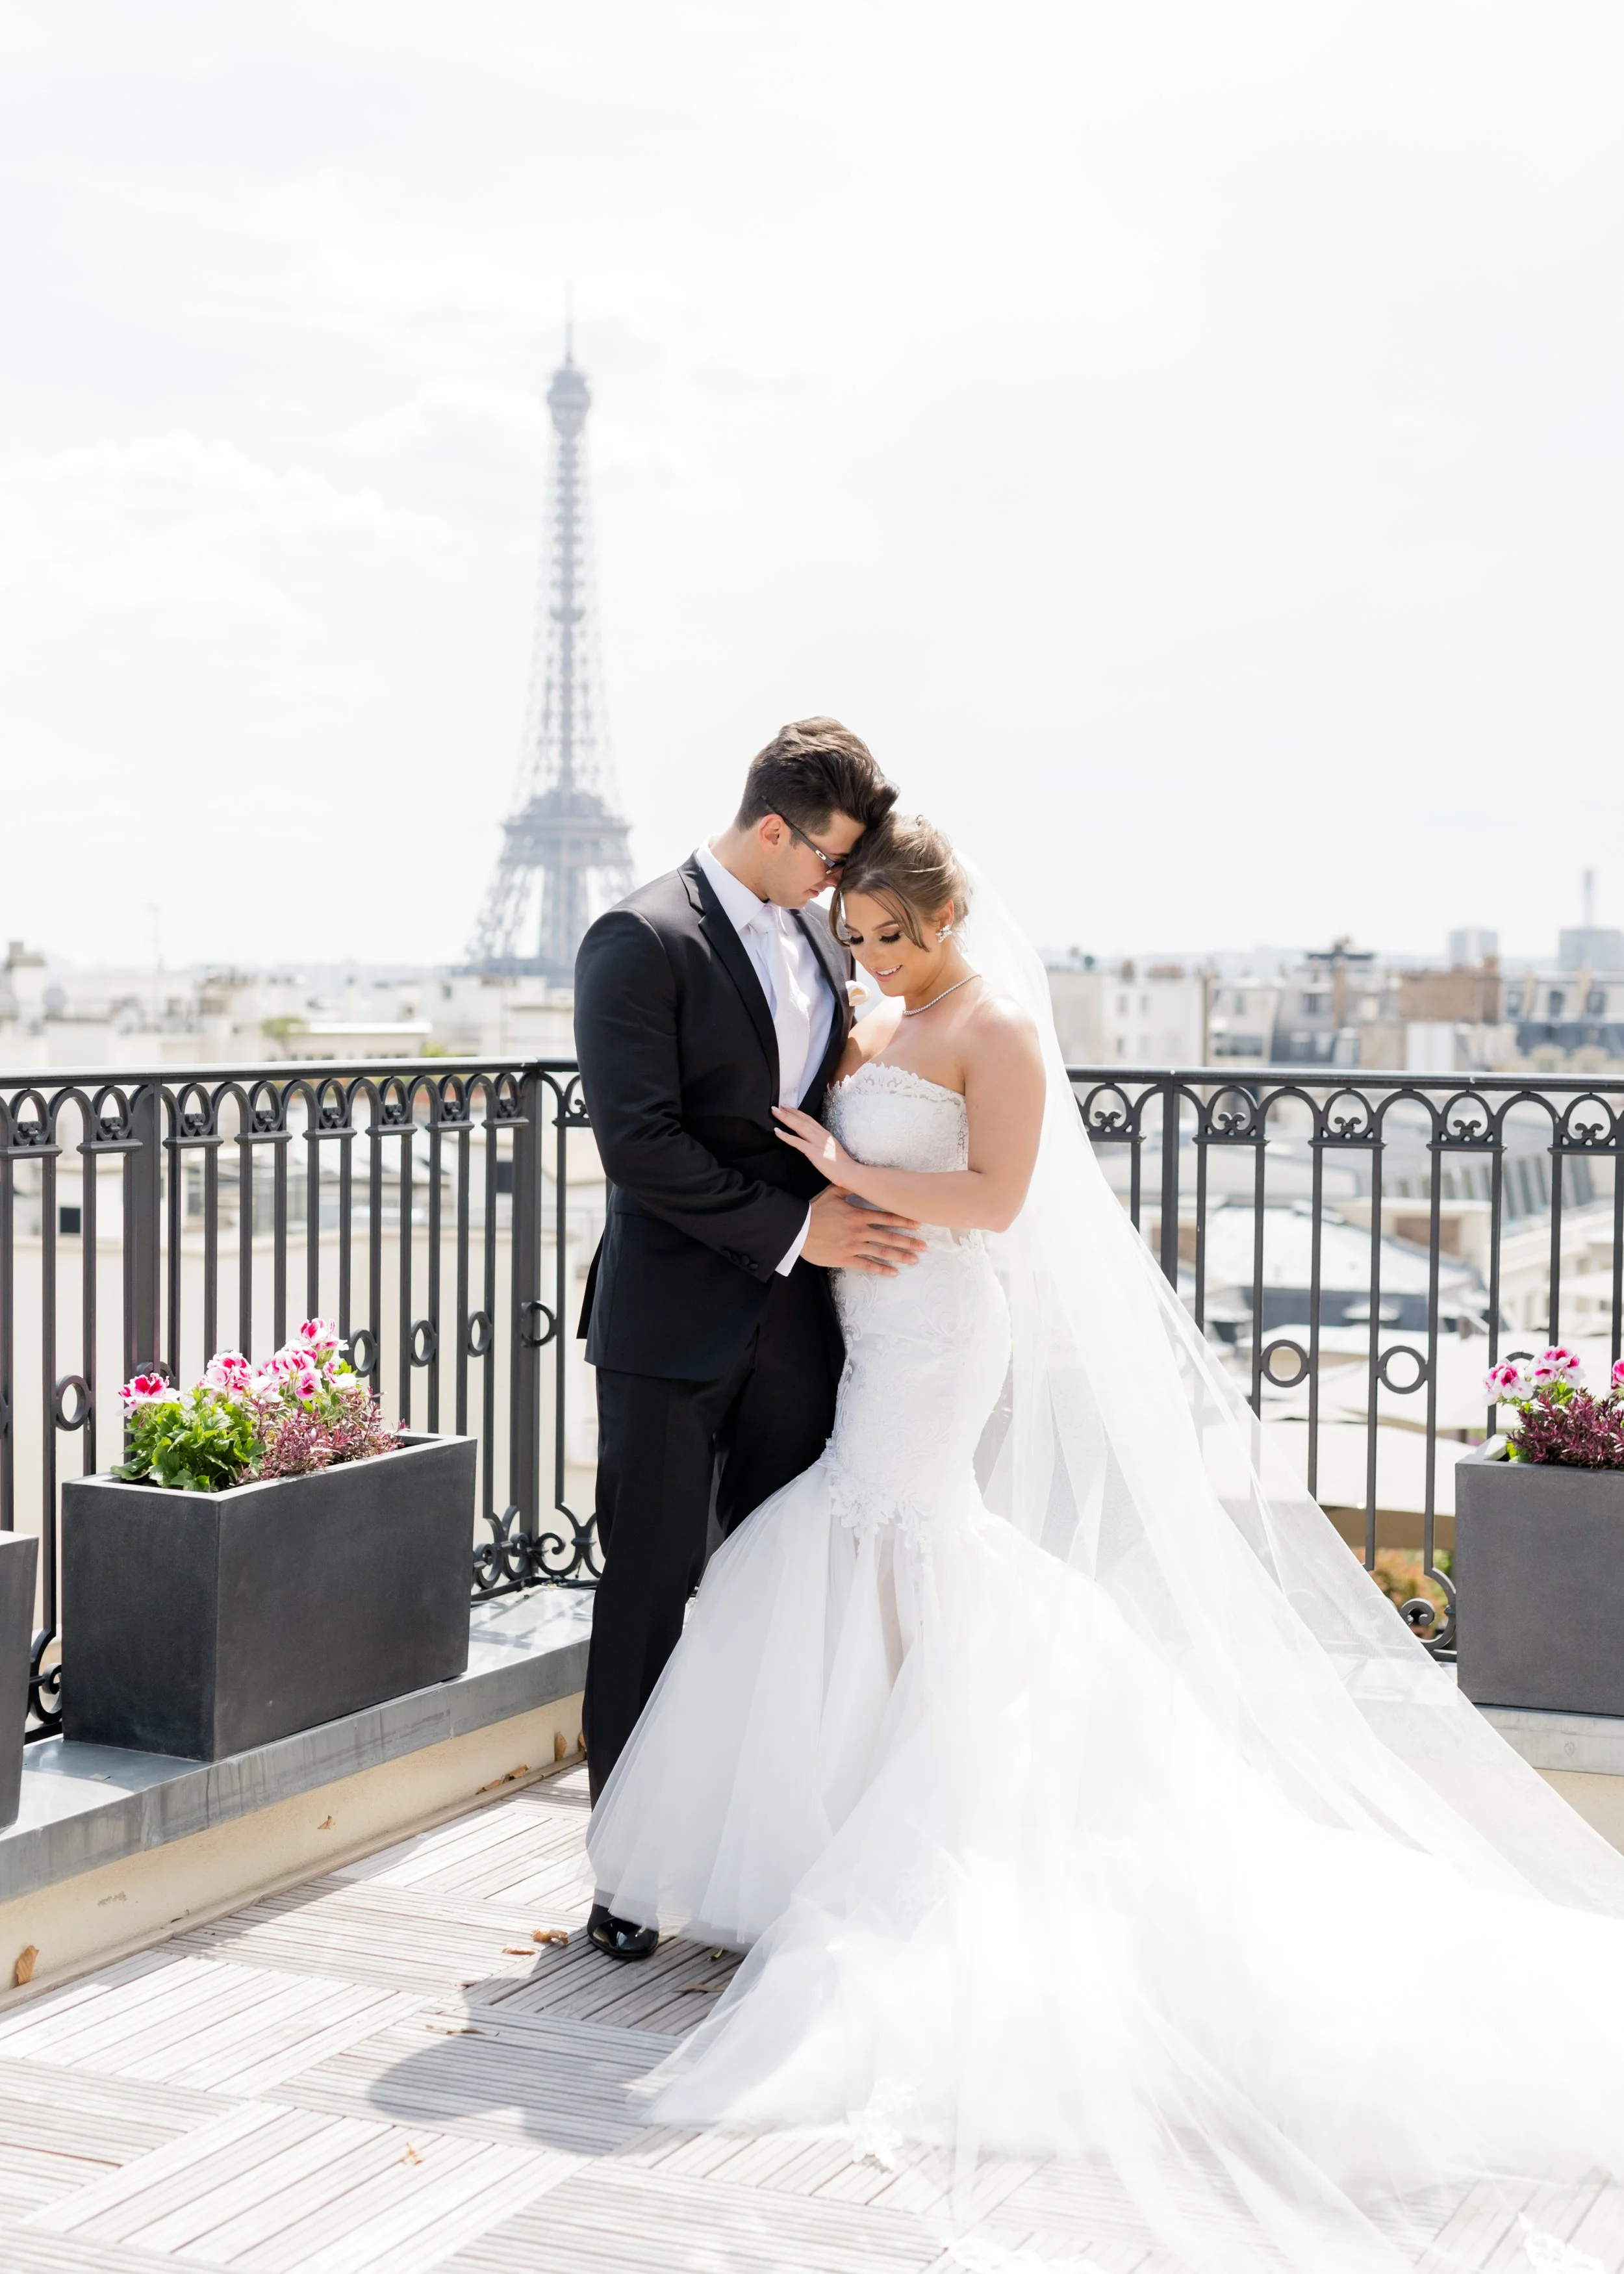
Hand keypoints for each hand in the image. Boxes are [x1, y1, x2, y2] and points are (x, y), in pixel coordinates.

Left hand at [772, 1104, 852, 1184]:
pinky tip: (777, 1132)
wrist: (849, 1172)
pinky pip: (797, 1142)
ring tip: (775, 1113)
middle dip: (789, 1112)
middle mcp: (821, 1135)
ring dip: (786, 1119)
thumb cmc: (842, 1165)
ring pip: (799, 1127)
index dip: (798, 1113)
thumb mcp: (832, 1149)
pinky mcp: (813, 1151)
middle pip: (802, 1120)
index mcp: (825, 1134)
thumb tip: (816, 1144)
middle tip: (777, 1106)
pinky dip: (786, 1136)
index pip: (809, 1120)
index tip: (789, 1107)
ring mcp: (817, 1142)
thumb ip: (823, 1144)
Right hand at [800, 1186, 924, 1275]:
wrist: (797, 1229)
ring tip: (915, 1259)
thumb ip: (847, 1187)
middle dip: (909, 1241)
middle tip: (925, 1246)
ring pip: (881, 1251)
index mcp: (858, 1214)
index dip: (904, 1220)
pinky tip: (893, 1272)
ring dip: (900, 1256)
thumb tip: (857, 1178)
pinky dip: (881, 1269)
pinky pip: (867, 1265)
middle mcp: (860, 1231)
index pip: (886, 1217)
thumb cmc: (813, 1210)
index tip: (918, 1224)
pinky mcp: (845, 1258)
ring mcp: (854, 1246)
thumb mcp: (831, 1193)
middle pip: (889, 1236)